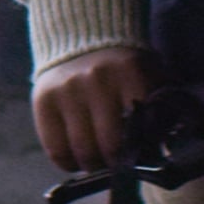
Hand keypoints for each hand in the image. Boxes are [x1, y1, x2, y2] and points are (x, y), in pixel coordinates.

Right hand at [32, 46, 162, 172]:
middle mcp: (97, 79)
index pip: (143, 129)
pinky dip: (69, 163)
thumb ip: (160, 110)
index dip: (144, 151)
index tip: (142, 154)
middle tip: (120, 163)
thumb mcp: (149, 76)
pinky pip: (56, 151)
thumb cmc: (124, 69)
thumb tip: (159, 153)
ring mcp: (67, 90)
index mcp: (131, 72)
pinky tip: (77, 158)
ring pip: (83, 152)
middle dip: (118, 164)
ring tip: (99, 160)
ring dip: (94, 166)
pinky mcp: (43, 100)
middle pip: (111, 146)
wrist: (80, 37)